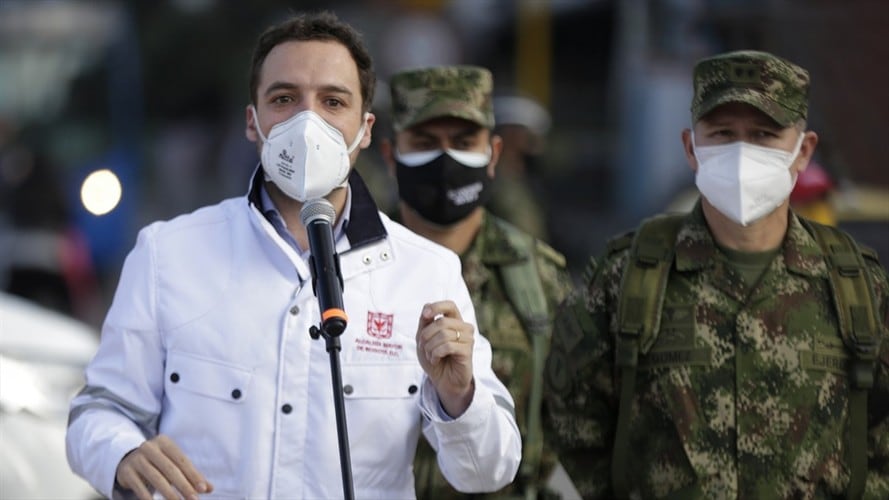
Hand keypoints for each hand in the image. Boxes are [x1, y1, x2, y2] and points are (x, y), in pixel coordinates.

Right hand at [115, 434, 212, 499]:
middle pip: (170, 469)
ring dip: (169, 493)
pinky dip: (149, 497)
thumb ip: (191, 475)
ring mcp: (136, 459)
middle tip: (194, 499)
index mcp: (164, 442)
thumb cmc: (158, 462)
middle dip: (184, 486)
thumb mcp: (173, 464)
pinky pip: (139, 486)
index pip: (182, 460)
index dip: (193, 475)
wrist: (126, 459)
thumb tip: (210, 489)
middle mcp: (149, 447)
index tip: (203, 489)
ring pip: (156, 478)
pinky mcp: (126, 471)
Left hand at [416, 301, 474, 417]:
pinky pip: (447, 346)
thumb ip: (425, 322)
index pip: (449, 305)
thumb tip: (427, 306)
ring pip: (443, 334)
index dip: (436, 307)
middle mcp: (464, 327)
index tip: (425, 316)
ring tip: (430, 355)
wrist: (443, 381)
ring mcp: (467, 339)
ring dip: (430, 347)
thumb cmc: (435, 358)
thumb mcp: (424, 339)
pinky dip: (435, 354)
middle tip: (423, 347)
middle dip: (426, 335)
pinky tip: (435, 359)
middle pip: (441, 322)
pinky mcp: (467, 351)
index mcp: (454, 321)